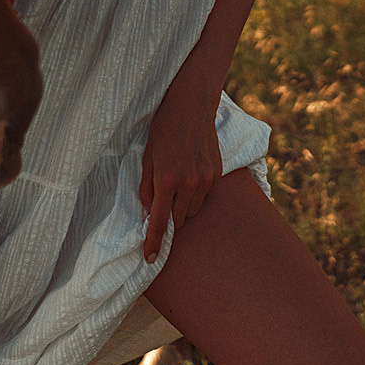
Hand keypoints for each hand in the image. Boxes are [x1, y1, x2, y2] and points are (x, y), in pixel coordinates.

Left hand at [138, 78, 222, 263]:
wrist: (192, 105)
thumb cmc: (163, 128)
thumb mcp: (147, 156)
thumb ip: (146, 187)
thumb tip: (147, 213)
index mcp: (166, 180)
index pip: (159, 222)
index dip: (154, 243)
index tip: (151, 259)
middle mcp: (188, 183)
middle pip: (177, 219)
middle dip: (168, 215)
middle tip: (162, 198)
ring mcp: (206, 180)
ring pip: (192, 210)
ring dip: (182, 205)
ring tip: (176, 182)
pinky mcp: (217, 174)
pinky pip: (204, 195)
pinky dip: (195, 192)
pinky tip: (189, 172)